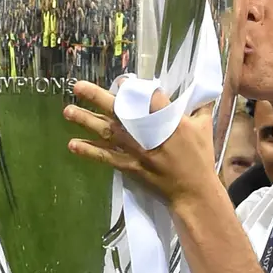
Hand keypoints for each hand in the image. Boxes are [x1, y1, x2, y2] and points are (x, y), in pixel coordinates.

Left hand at [63, 79, 218, 206]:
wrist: (193, 192)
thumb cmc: (199, 159)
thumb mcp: (204, 128)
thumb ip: (201, 108)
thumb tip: (204, 92)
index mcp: (168, 120)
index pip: (147, 97)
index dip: (133, 87)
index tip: (122, 81)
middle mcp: (148, 132)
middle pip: (119, 110)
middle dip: (97, 97)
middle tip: (78, 86)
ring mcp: (136, 150)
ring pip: (107, 131)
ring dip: (86, 121)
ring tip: (68, 111)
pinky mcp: (129, 167)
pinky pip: (105, 157)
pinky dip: (89, 152)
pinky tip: (72, 145)